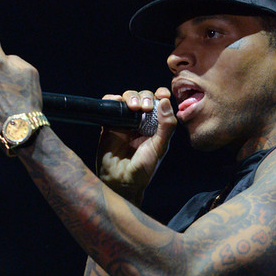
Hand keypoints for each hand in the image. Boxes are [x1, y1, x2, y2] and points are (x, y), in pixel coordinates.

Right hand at [96, 87, 175, 203]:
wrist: (121, 180)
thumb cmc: (143, 168)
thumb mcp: (160, 147)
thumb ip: (166, 126)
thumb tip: (165, 101)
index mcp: (156, 126)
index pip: (159, 103)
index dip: (161, 95)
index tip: (163, 95)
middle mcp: (141, 122)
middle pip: (143, 97)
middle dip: (146, 97)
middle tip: (146, 107)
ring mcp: (124, 122)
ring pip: (128, 98)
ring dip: (131, 97)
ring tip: (134, 107)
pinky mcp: (109, 124)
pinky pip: (110, 105)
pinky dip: (112, 99)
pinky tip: (118, 102)